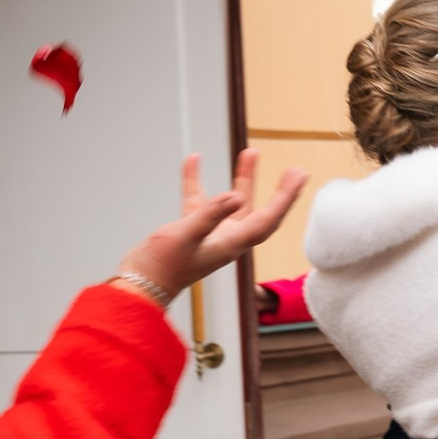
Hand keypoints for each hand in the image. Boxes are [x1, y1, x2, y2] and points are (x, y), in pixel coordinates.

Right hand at [119, 150, 308, 299]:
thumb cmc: (162, 266)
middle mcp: (226, 240)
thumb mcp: (186, 235)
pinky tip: (194, 160)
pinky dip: (196, 180)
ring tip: (250, 152)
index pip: (267, 219)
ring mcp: (209, 235)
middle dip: (277, 191)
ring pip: (231, 203)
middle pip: (258, 211)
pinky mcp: (190, 232)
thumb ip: (210, 214)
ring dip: (242, 178)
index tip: (299, 176)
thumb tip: (236, 196)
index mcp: (231, 243)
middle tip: (293, 170)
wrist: (139, 286)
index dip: (285, 198)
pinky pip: (198, 201)